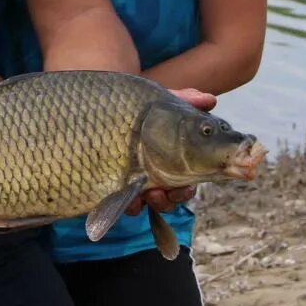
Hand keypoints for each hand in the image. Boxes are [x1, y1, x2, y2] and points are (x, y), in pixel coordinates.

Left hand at [125, 87, 214, 214]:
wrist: (95, 108)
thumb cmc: (131, 105)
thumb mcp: (155, 101)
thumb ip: (184, 100)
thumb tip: (210, 100)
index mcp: (173, 158)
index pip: (188, 179)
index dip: (188, 188)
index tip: (187, 187)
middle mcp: (158, 173)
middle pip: (173, 196)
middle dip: (173, 199)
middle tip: (169, 193)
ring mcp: (136, 181)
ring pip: (153, 203)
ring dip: (156, 202)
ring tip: (151, 194)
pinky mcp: (115, 188)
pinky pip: (127, 205)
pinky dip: (132, 204)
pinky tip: (130, 199)